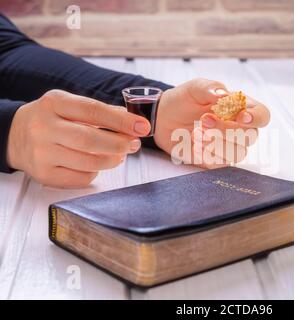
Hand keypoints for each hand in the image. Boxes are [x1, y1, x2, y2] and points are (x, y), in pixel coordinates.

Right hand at [7, 89, 150, 187]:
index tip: (143, 127)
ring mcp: (41, 153)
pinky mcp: (44, 175)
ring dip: (112, 160)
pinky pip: (81, 178)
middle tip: (134, 144)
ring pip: (88, 162)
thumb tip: (132, 120)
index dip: (121, 121)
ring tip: (120, 154)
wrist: (15, 136)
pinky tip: (97, 164)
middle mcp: (44, 127)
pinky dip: (96, 172)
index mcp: (54, 103)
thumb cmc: (53, 119)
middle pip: (90, 140)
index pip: (93, 111)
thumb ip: (100, 111)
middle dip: (119, 144)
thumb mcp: (70, 105)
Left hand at [154, 78, 269, 167]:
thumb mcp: (195, 88)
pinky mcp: (217, 160)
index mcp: (241, 108)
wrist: (165, 118)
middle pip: (251, 136)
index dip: (256, 118)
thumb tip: (223, 94)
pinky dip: (207, 154)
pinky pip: (220, 163)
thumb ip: (210, 88)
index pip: (263, 115)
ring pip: (238, 153)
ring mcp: (230, 146)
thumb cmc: (185, 100)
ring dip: (217, 143)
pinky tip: (195, 145)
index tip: (242, 116)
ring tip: (196, 132)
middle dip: (227, 129)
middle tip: (204, 119)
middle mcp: (240, 128)